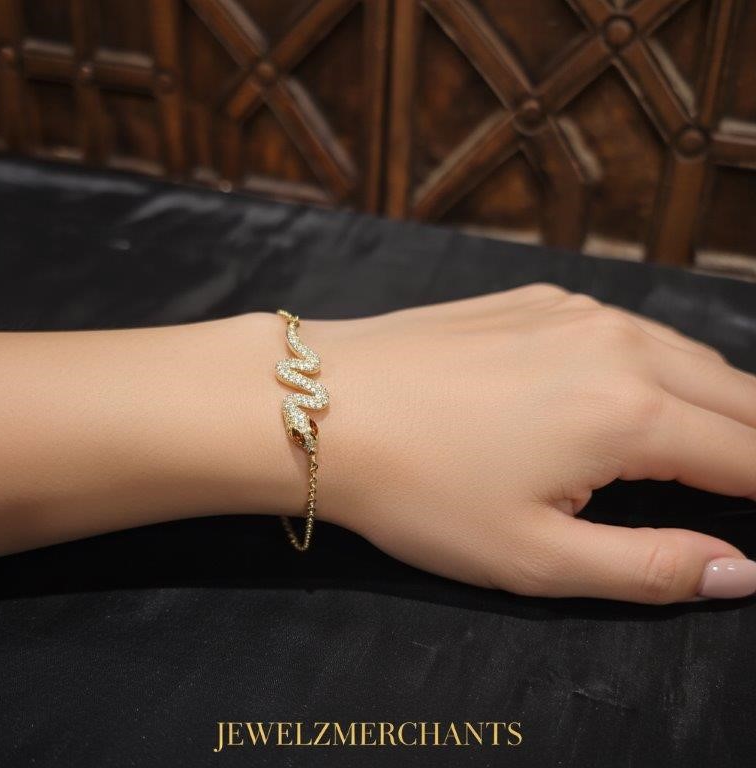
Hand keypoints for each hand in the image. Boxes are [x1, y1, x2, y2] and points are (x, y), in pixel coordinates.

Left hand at [306, 284, 755, 603]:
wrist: (320, 405)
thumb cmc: (420, 491)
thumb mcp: (536, 558)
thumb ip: (652, 568)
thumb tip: (743, 572)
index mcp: (632, 413)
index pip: (752, 454)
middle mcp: (621, 344)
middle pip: (738, 394)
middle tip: (750, 483)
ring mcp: (576, 310)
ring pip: (685, 353)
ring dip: (716, 399)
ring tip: (713, 444)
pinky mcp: (536, 299)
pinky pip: (628, 328)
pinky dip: (656, 363)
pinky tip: (633, 389)